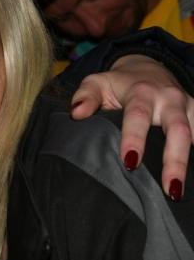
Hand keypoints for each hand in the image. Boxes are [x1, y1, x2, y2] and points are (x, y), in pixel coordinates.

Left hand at [71, 55, 192, 199]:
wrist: (147, 68)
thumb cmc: (117, 83)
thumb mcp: (97, 83)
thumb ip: (85, 96)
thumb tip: (76, 113)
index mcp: (142, 92)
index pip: (138, 116)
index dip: (135, 139)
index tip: (131, 163)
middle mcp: (170, 99)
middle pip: (178, 129)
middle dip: (175, 160)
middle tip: (171, 189)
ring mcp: (188, 107)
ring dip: (191, 162)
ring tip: (182, 192)